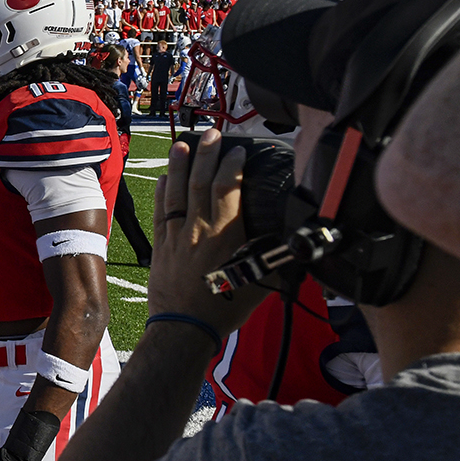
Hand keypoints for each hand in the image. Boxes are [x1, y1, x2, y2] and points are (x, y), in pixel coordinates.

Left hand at [150, 128, 257, 336]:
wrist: (185, 328)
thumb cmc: (225, 307)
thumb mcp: (261, 281)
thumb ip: (277, 258)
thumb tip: (299, 243)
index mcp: (227, 235)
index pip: (227, 188)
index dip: (231, 164)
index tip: (239, 149)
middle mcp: (200, 228)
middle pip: (201, 181)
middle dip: (206, 153)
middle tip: (213, 133)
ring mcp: (177, 234)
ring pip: (177, 191)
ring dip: (180, 164)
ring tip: (184, 143)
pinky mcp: (161, 243)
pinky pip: (161, 210)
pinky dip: (163, 190)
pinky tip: (165, 176)